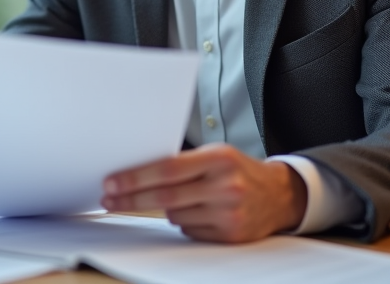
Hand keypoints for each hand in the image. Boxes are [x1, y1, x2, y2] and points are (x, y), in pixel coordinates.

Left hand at [101, 143, 306, 242]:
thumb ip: (183, 162)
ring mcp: (230, 213)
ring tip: (182, 199)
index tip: (112, 182)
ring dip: (166, 209)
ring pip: (175, 216)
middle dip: (132, 199)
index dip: (136, 178)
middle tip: (109, 199)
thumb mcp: (215, 154)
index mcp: (218, 159)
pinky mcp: (231, 235)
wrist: (280, 195)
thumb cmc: (238, 170)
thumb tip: (137, 172)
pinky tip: (199, 212)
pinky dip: (185, 222)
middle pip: (166, 196)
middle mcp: (225, 186)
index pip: (167, 169)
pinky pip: (190, 230)